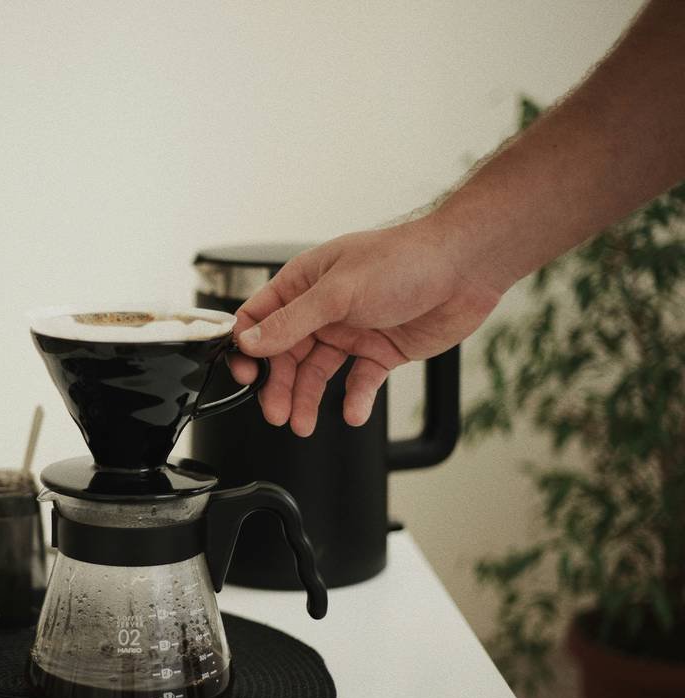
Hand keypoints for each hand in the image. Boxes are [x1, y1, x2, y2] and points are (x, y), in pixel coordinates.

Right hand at [229, 219, 504, 435]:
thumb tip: (251, 342)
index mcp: (304, 283)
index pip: (260, 318)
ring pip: (317, 372)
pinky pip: (358, 381)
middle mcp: (323, 308)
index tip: (245, 374)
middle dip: (278, 385)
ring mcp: (351, 330)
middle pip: (286, 353)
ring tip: (302, 423)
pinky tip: (353, 413)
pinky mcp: (379, 351)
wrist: (465, 268)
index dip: (248, 347)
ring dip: (307, 398)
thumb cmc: (404, 260)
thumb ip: (292, 322)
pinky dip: (354, 399)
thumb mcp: (338, 292)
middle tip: (276, 412)